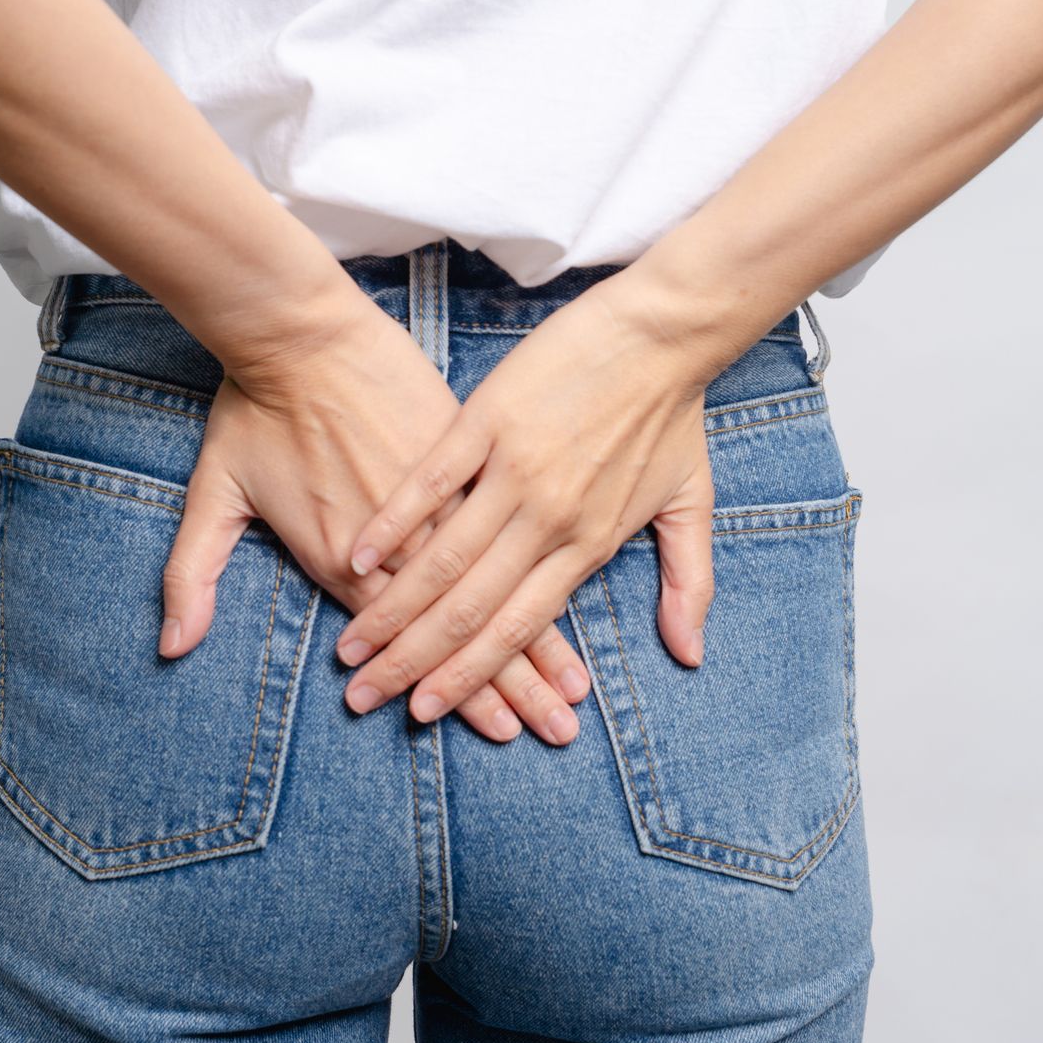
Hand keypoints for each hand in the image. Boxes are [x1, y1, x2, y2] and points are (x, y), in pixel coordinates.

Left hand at [159, 299, 590, 744]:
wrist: (299, 327)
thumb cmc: (257, 408)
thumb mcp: (212, 496)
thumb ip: (190, 576)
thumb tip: (172, 648)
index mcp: (340, 560)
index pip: (406, 644)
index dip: (454, 690)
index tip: (497, 733)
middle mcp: (394, 546)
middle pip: (463, 630)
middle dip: (511, 689)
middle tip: (554, 734)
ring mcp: (436, 504)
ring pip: (494, 590)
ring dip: (537, 647)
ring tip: (572, 696)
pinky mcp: (462, 461)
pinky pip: (507, 532)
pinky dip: (536, 573)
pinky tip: (566, 603)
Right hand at [334, 277, 718, 723]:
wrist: (663, 328)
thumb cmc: (674, 414)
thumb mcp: (692, 505)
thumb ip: (689, 585)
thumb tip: (689, 657)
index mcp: (589, 544)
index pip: (517, 629)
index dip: (468, 678)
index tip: (424, 713)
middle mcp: (549, 518)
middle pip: (469, 609)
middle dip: (412, 663)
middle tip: (363, 698)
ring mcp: (516, 470)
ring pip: (442, 559)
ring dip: (390, 609)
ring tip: (350, 649)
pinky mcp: (489, 420)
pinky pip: (430, 483)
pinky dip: (391, 525)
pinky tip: (354, 560)